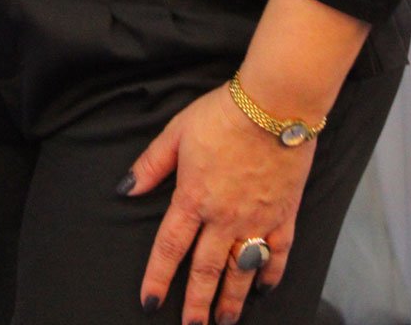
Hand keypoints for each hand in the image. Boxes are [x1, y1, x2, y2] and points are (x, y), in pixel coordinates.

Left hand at [123, 83, 314, 324]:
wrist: (273, 106)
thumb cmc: (223, 113)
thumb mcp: (177, 131)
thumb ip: (152, 164)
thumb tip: (126, 188)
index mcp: (193, 197)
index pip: (170, 247)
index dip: (158, 277)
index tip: (149, 302)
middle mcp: (223, 217)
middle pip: (206, 269)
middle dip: (196, 303)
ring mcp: (255, 219)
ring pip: (241, 271)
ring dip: (231, 299)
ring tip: (225, 320)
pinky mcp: (283, 214)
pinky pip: (278, 253)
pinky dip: (271, 274)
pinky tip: (264, 288)